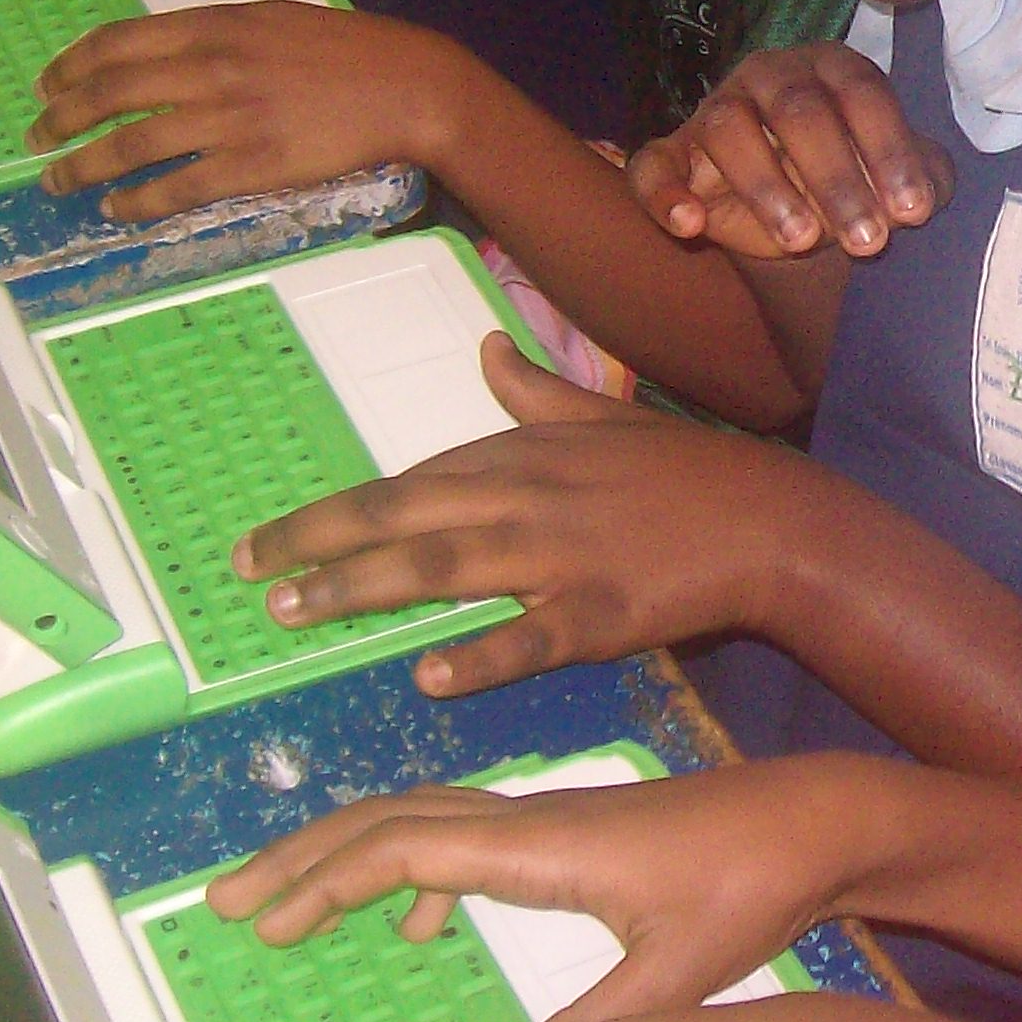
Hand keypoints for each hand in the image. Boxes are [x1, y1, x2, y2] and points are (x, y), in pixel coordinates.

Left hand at [30, 4, 469, 220]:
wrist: (406, 86)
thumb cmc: (347, 49)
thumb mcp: (272, 19)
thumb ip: (215, 33)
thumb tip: (165, 53)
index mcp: (214, 24)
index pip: (117, 42)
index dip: (70, 66)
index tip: (45, 86)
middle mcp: (211, 68)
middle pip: (110, 94)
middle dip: (60, 119)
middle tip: (36, 139)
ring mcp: (230, 119)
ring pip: (131, 145)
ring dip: (84, 166)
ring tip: (60, 181)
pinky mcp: (253, 166)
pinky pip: (178, 188)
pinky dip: (139, 202)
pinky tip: (119, 209)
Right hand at [208, 757, 859, 1021]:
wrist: (821, 820)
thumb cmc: (754, 886)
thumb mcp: (672, 972)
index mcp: (542, 847)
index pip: (403, 848)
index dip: (322, 880)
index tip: (258, 917)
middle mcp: (533, 820)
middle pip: (389, 821)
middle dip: (304, 858)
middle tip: (230, 902)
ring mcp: (553, 820)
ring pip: (424, 823)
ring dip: (349, 860)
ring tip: (288, 908)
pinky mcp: (576, 832)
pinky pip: (468, 840)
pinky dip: (417, 875)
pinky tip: (413, 928)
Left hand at [238, 338, 831, 693]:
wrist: (773, 520)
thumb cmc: (688, 473)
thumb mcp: (607, 417)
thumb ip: (537, 391)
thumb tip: (488, 347)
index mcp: (523, 452)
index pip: (407, 479)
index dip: (330, 512)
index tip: (263, 541)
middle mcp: (528, 495)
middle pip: (405, 515)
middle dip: (318, 542)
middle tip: (248, 575)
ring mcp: (564, 554)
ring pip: (445, 566)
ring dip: (364, 587)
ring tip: (294, 612)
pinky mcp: (603, 610)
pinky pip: (532, 636)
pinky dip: (481, 654)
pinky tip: (430, 675)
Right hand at [624, 45, 949, 260]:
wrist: (799, 216)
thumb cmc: (855, 179)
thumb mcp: (899, 181)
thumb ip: (924, 180)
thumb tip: (922, 198)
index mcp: (832, 67)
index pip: (862, 92)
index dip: (889, 150)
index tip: (912, 212)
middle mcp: (771, 74)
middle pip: (799, 109)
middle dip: (837, 177)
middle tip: (868, 240)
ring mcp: (717, 109)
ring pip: (729, 129)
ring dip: (767, 186)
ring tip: (802, 239)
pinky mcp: (674, 152)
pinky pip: (654, 164)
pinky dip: (663, 192)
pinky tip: (689, 224)